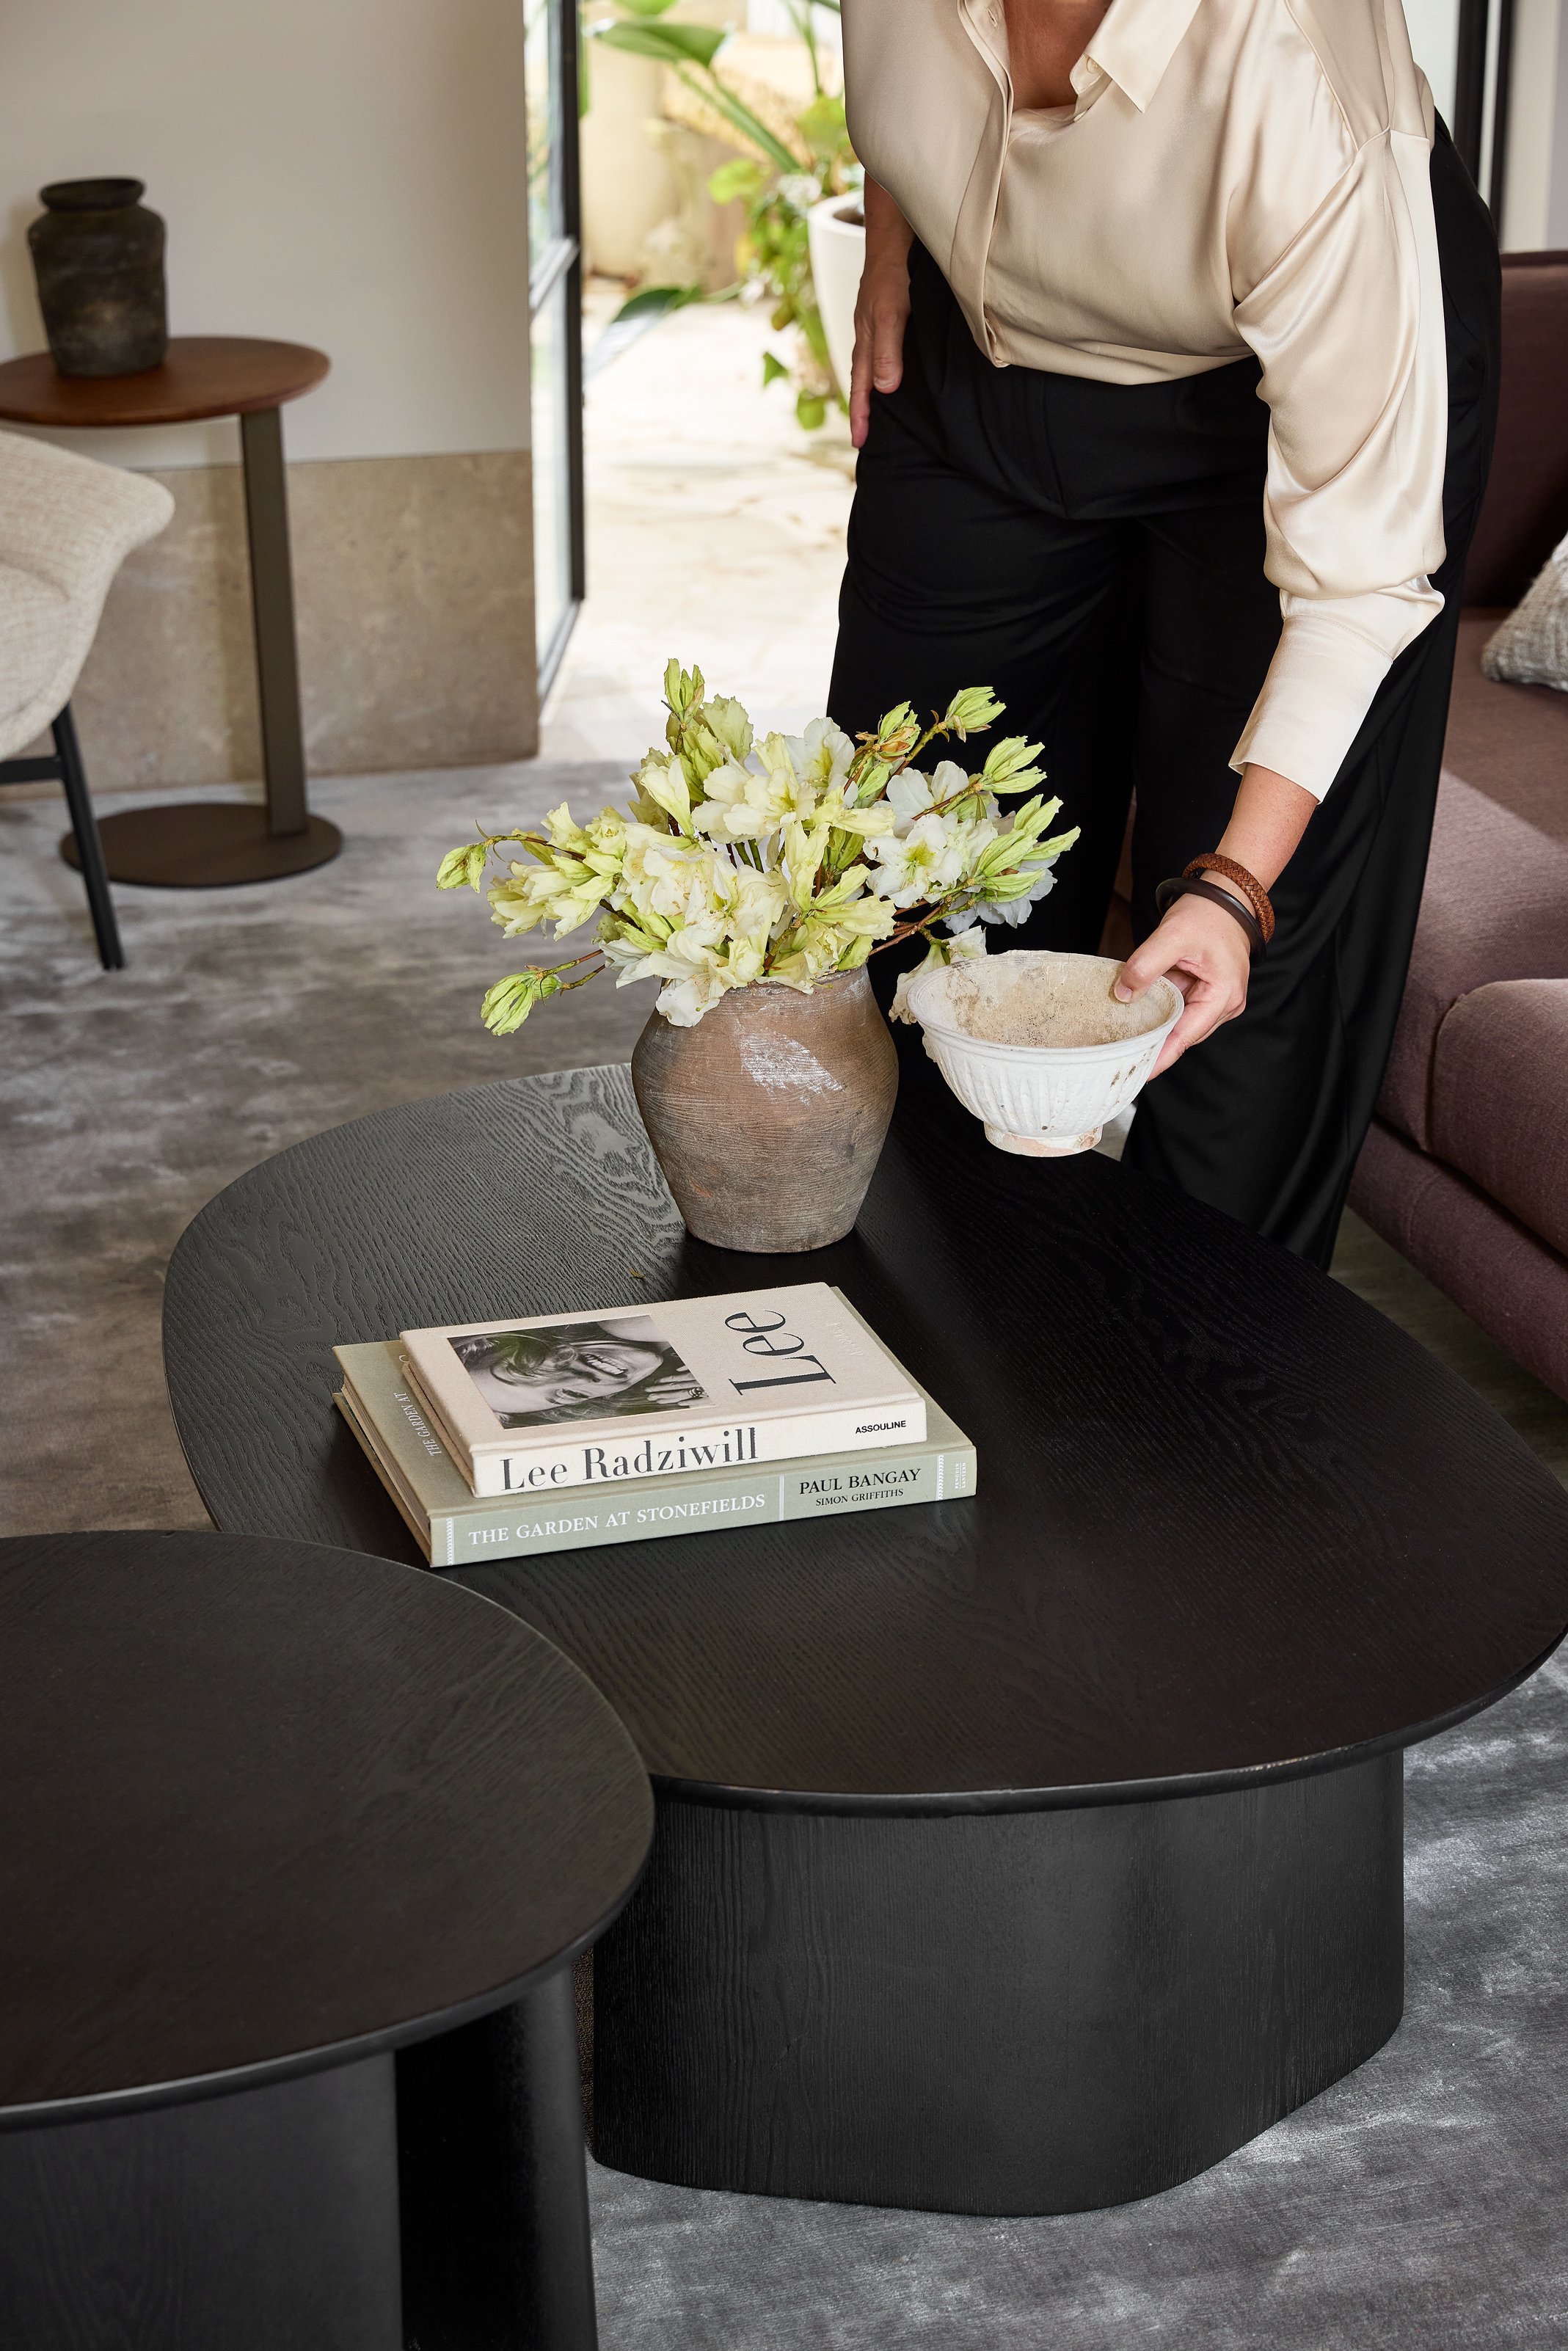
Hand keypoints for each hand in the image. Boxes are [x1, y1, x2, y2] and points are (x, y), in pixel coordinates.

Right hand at [849, 181, 913, 448]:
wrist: (895, 225)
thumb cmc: (893, 267)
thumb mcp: (891, 310)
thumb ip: (889, 348)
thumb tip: (885, 389)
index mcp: (866, 337)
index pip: (862, 385)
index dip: (862, 414)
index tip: (860, 443)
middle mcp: (868, 330)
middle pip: (862, 377)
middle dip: (862, 407)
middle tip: (862, 437)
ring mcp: (876, 318)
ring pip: (871, 361)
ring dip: (871, 387)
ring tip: (873, 409)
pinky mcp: (889, 306)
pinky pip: (882, 344)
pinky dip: (882, 363)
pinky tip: (892, 366)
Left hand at [1113, 892, 1251, 1077]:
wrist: (1224, 899)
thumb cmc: (1208, 914)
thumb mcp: (1172, 936)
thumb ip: (1146, 965)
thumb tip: (1122, 993)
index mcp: (1223, 994)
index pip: (1186, 1035)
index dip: (1161, 1056)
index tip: (1139, 1072)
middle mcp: (1225, 1004)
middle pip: (1183, 1034)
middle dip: (1154, 1044)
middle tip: (1121, 1056)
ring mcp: (1216, 1001)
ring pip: (1180, 1023)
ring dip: (1156, 1027)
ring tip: (1125, 1038)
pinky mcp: (1205, 994)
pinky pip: (1179, 1010)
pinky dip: (1160, 1012)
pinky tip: (1138, 1014)